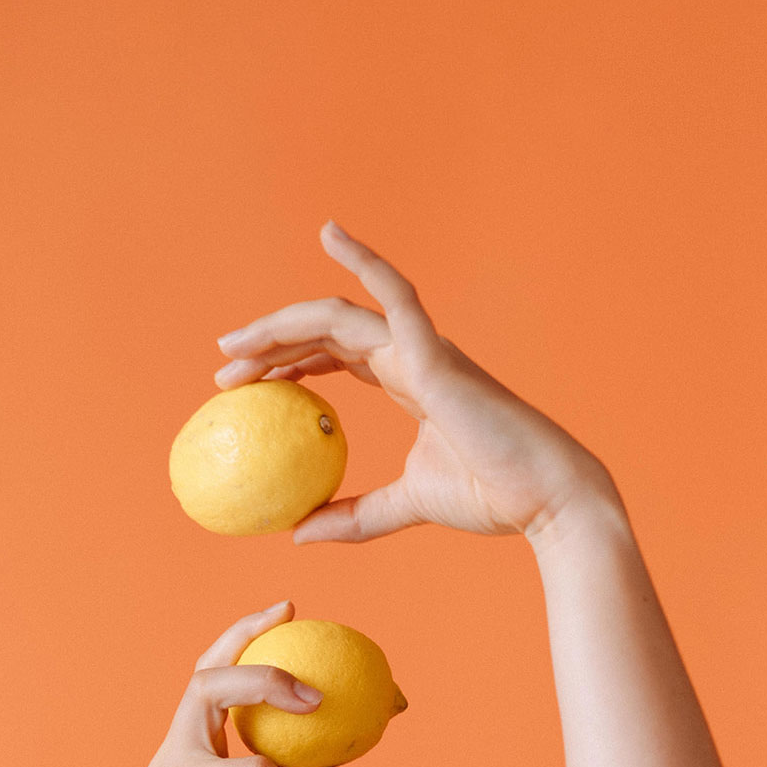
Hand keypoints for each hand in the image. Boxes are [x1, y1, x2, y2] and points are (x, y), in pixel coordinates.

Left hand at [212, 221, 615, 543]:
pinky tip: (329, 233)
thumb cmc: (491, 497)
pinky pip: (396, 295)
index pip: (337, 356)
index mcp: (412, 383)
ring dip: (280, 325)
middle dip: (270, 341)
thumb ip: (354, 516)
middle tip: (222, 370)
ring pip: (338, 317)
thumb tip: (298, 533)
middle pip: (326, 330)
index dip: (290, 361)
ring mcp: (425, 349)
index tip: (243, 385)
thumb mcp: (404, 506)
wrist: (544, 499)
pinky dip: (365, 260)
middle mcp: (414, 355)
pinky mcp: (435, 353)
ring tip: (232, 346)